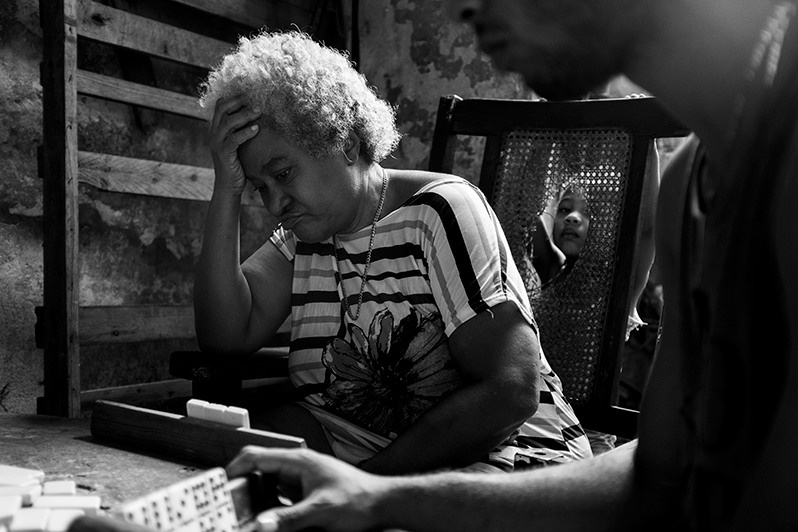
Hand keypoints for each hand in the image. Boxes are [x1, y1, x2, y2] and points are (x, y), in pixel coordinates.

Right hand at [208, 95, 261, 195]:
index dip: (234, 96)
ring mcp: (217, 143)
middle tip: (255, 97)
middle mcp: (214, 133)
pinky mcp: (224, 154)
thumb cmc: (237, 164)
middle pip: (223, 109)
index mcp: (216, 128)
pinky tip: (256, 129)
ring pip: (229, 122)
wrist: (228, 186)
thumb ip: (241, 130)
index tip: (249, 90)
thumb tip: (257, 115)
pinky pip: (234, 140)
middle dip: (239, 101)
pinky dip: (245, 133)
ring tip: (259, 110)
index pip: (221, 105)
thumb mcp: (238, 143)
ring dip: (245, 115)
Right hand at [226, 446, 387, 531]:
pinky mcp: (305, 494)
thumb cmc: (360, 499)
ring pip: (267, 487)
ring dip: (254, 501)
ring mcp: (301, 480)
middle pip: (257, 472)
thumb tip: (260, 525)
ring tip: (242, 516)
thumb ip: (289, 518)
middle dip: (240, 489)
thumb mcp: (320, 511)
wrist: (382, 504)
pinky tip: (266, 521)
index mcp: (298, 461)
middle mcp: (297, 467)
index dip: (233, 470)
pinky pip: (279, 499)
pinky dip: (268, 509)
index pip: (255, 456)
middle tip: (227, 507)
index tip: (218, 487)